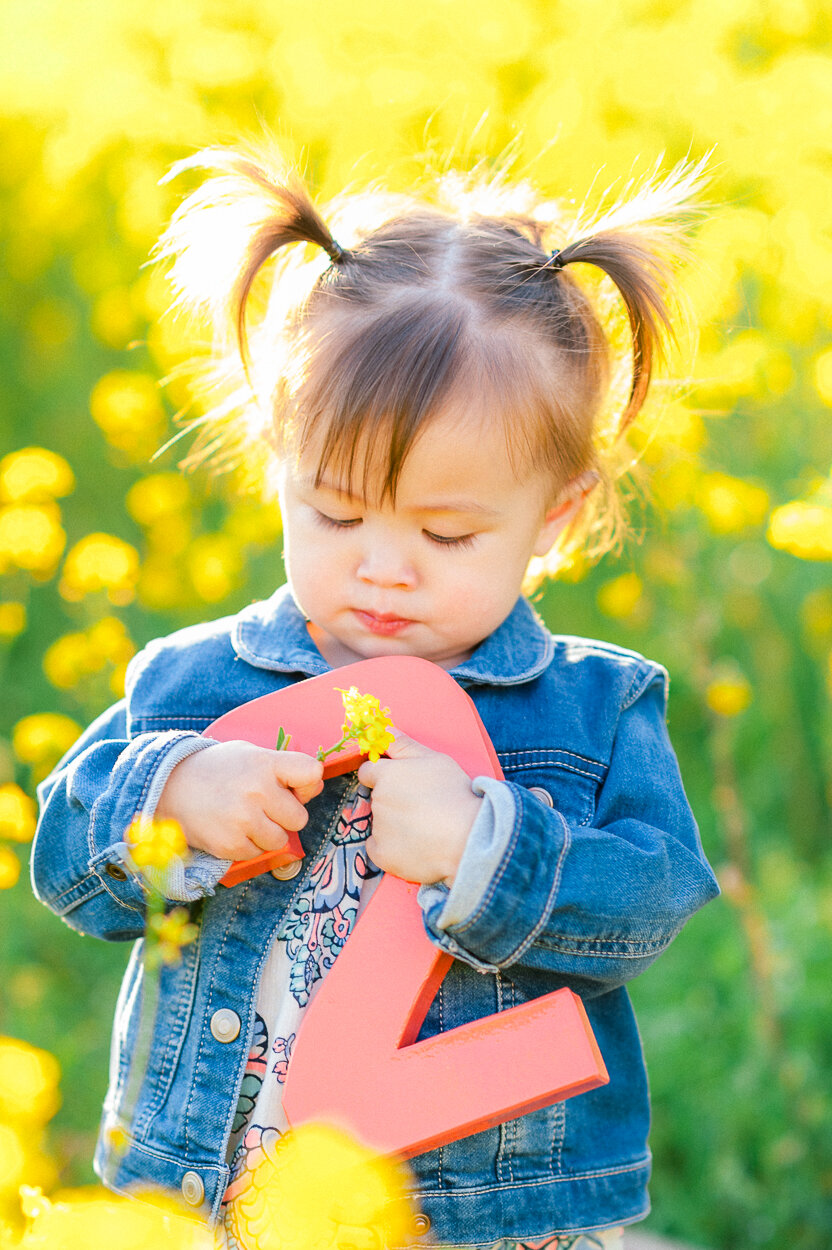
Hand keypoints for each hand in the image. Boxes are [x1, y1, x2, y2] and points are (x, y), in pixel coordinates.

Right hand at [155, 741, 323, 860]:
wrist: (169, 787)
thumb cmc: (217, 770)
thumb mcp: (250, 755)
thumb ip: (285, 768)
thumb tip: (315, 787)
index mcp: (265, 763)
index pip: (312, 772)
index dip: (306, 783)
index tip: (291, 785)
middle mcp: (258, 791)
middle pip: (300, 817)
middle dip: (284, 815)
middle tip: (262, 806)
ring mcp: (244, 819)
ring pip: (280, 840)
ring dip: (268, 834)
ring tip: (245, 818)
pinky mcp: (230, 844)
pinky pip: (258, 854)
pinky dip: (248, 845)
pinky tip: (232, 828)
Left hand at [357, 731, 481, 885]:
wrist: (467, 837)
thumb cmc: (454, 793)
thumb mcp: (434, 759)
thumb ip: (404, 745)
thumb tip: (383, 729)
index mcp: (386, 775)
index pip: (368, 772)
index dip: (382, 776)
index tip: (401, 784)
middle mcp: (377, 801)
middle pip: (377, 799)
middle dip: (393, 801)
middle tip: (422, 807)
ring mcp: (378, 829)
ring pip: (380, 824)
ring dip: (395, 825)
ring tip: (425, 828)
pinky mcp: (382, 855)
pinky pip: (379, 849)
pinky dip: (392, 849)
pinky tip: (415, 846)